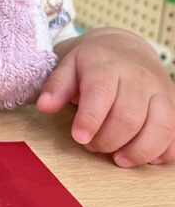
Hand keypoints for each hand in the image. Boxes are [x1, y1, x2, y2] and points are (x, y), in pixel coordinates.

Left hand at [37, 28, 174, 166]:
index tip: (79, 137)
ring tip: (118, 159)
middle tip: (92, 146)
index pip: (101, 93)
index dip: (90, 119)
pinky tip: (143, 157)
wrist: (127, 47)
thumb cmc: (93, 63)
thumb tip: (44, 106)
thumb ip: (56, 86)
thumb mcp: (68, 65)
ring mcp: (161, 92)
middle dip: (108, 140)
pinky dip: (162, 153)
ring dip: (138, 152)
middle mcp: (138, 77)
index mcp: (107, 65)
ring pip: (160, 127)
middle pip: (129, 116)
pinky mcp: (174, 106)